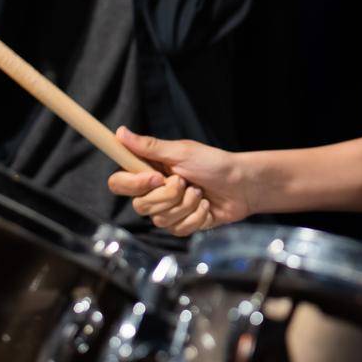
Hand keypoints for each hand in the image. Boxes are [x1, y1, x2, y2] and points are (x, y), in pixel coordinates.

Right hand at [106, 125, 252, 235]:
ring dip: (186, 204)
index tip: (156, 177)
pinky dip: (196, 216)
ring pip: (160, 220)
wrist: (242, 184)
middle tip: (186, 181)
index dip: (133, 184)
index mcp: (149, 171)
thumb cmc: (214, 163)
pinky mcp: (182, 225)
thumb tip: (120, 132)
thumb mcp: (182, 152)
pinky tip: (206, 206)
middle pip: (140, 206)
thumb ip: (149, 147)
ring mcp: (168, 211)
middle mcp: (154, 192)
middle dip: (169, 195)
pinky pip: (178, 230)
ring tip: (200, 192)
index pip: (119, 183)